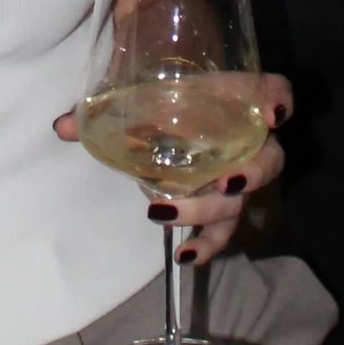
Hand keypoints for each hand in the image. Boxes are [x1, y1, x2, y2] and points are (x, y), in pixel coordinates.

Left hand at [53, 78, 290, 266]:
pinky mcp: (221, 202)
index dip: (280, 100)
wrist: (174, 105)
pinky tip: (182, 255)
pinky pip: (223, 227)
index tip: (274, 114)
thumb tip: (62, 126)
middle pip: (267, 160)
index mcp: (236, 98)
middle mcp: (247, 138)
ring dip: (211, 213)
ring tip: (173, 221)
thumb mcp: (142, 94)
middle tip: (223, 183)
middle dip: (251, 176)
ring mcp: (238, 174)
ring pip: (241, 200)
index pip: (275, 89)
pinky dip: (205, 243)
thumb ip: (106, 110)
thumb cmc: (169, 95)